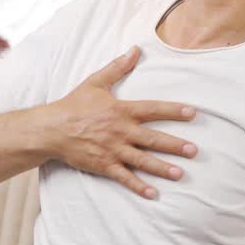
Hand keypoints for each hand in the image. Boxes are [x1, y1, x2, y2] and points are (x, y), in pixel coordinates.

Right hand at [45, 46, 197, 198]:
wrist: (50, 129)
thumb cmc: (73, 105)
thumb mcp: (95, 82)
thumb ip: (118, 67)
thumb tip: (135, 50)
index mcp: (121, 111)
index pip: (153, 109)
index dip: (174, 110)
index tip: (193, 113)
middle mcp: (120, 131)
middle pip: (153, 139)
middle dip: (175, 145)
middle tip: (194, 151)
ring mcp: (113, 150)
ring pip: (142, 161)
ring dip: (162, 168)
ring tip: (180, 174)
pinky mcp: (104, 165)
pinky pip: (124, 178)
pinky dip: (138, 187)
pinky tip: (153, 194)